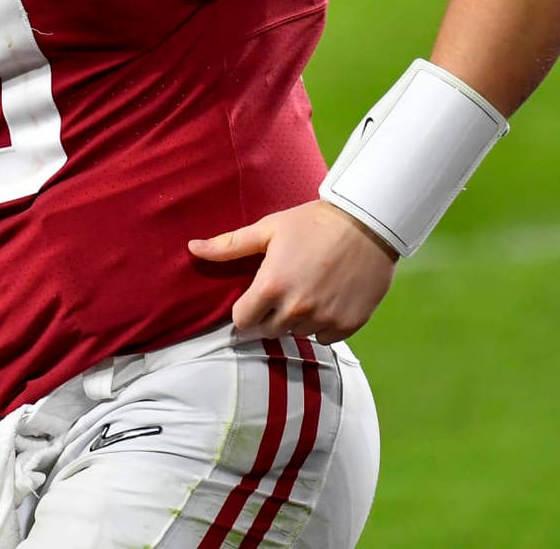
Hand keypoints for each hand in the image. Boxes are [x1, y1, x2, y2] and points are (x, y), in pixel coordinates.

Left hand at [188, 199, 398, 342]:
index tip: (254, 298)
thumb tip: (192, 248)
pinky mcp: (348, 325)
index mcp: (272, 286)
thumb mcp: (268, 229)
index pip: (242, 322)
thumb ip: (229, 245)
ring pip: (297, 334)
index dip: (245, 311)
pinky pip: (325, 338)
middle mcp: (296, 308)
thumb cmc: (312, 222)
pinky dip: (323, 325)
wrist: (367, 223)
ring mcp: (324, 318)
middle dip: (270, 316)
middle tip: (283, 290)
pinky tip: (327, 299)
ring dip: (297, 320)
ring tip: (307, 290)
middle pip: (268, 331)